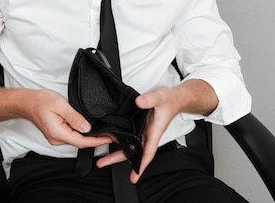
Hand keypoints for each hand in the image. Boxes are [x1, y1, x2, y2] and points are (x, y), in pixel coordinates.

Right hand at [25, 89, 112, 148]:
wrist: (26, 102)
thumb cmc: (40, 101)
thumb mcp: (60, 105)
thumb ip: (74, 117)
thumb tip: (87, 128)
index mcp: (58, 133)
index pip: (81, 142)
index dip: (97, 141)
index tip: (108, 139)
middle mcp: (56, 139)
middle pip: (80, 143)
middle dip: (95, 139)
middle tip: (109, 134)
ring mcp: (55, 138)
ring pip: (75, 140)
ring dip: (88, 137)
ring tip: (101, 131)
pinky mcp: (55, 135)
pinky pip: (71, 137)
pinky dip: (80, 134)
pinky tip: (87, 129)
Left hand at [96, 79, 216, 182]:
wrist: (173, 99)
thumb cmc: (169, 101)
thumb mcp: (160, 98)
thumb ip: (150, 100)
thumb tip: (139, 102)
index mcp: (154, 132)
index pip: (147, 152)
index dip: (141, 165)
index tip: (134, 176)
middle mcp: (147, 134)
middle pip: (132, 151)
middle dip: (117, 158)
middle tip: (102, 163)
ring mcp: (142, 131)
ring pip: (128, 145)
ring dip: (115, 151)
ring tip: (101, 156)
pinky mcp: (139, 126)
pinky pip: (127, 136)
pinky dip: (118, 140)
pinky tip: (107, 140)